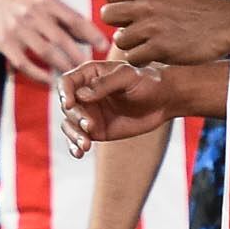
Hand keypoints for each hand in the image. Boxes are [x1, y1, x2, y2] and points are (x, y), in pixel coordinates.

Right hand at [0, 0, 102, 84]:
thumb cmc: (24, 4)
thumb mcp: (44, 2)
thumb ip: (67, 18)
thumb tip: (94, 37)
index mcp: (47, 2)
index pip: (74, 19)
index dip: (91, 33)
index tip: (104, 47)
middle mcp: (33, 14)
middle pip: (61, 38)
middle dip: (78, 55)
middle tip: (90, 69)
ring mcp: (18, 29)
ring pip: (45, 52)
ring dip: (62, 66)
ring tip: (73, 77)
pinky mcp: (5, 43)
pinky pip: (24, 63)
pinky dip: (38, 74)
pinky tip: (49, 82)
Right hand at [58, 59, 204, 154]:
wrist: (164, 100)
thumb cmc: (148, 81)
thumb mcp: (128, 76)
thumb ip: (105, 84)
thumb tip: (81, 96)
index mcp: (89, 75)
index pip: (66, 83)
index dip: (64, 94)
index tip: (70, 105)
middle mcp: (84, 94)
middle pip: (68, 107)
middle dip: (76, 118)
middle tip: (90, 126)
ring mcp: (89, 113)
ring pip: (69, 125)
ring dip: (73, 136)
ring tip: (86, 145)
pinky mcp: (96, 130)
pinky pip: (79, 139)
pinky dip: (76, 146)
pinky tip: (80, 153)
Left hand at [102, 0, 229, 67]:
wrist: (224, 24)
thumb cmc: (202, 6)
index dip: (116, 5)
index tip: (127, 14)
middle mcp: (146, 4)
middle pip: (107, 15)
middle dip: (118, 24)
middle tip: (132, 30)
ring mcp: (152, 27)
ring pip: (120, 39)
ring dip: (131, 44)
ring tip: (145, 45)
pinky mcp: (159, 48)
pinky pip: (133, 57)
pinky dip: (141, 59)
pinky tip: (152, 56)